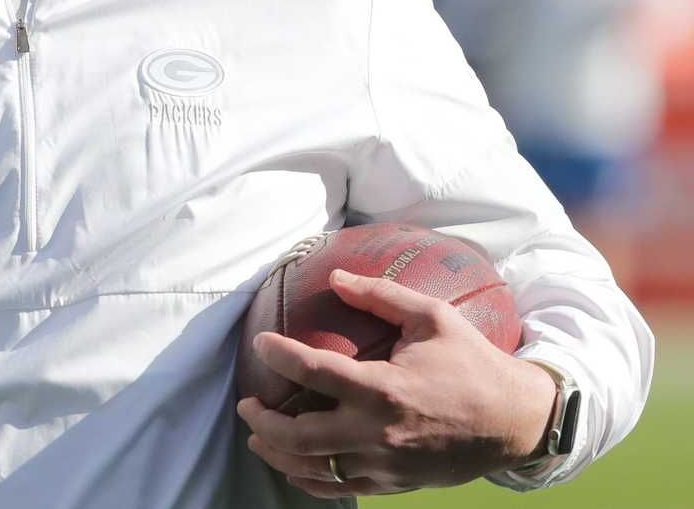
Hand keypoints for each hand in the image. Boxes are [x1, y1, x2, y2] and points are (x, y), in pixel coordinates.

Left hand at [235, 268, 554, 498]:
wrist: (517, 421)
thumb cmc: (473, 363)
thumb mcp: (433, 318)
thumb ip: (381, 294)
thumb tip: (334, 276)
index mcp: (383, 389)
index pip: (312, 372)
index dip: (277, 355)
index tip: (260, 343)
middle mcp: (377, 432)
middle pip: (299, 435)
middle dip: (263, 421)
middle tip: (246, 404)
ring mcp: (384, 464)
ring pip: (314, 469)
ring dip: (278, 454)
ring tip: (258, 436)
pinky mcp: (394, 483)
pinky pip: (340, 486)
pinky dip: (310, 479)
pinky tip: (295, 466)